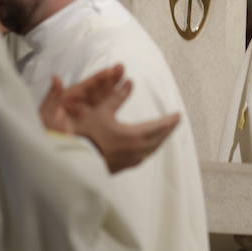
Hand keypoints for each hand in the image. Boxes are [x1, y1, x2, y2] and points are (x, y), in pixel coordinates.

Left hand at [39, 65, 127, 132]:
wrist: (56, 158)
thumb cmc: (47, 137)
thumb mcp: (46, 116)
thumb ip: (53, 97)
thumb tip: (56, 78)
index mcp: (66, 104)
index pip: (84, 87)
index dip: (97, 78)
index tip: (110, 70)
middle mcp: (78, 110)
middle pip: (96, 91)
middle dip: (108, 80)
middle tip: (122, 68)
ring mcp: (87, 119)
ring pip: (102, 100)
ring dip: (114, 88)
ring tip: (126, 79)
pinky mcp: (95, 128)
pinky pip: (106, 113)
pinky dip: (115, 103)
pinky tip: (123, 94)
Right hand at [41, 64, 183, 172]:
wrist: (73, 161)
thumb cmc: (86, 135)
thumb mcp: (101, 112)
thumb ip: (116, 97)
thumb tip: (129, 82)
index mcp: (133, 135)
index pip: (159, 127)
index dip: (170, 120)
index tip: (178, 115)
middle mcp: (136, 150)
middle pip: (158, 139)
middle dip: (167, 130)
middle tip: (174, 123)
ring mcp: (129, 161)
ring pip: (151, 150)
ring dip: (159, 141)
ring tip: (162, 134)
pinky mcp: (122, 168)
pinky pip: (142, 157)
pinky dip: (148, 149)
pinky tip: (145, 148)